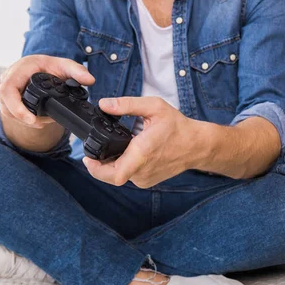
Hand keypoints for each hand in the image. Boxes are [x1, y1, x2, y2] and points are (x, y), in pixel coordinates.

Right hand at [0, 55, 94, 129]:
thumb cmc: (50, 66)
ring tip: (45, 119)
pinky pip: (12, 113)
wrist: (42, 69)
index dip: (17, 107)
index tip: (32, 119)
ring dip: (27, 119)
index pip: (8, 89)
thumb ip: (77, 71)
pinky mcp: (8, 100)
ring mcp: (6, 91)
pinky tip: (39, 119)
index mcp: (20, 69)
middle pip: (7, 104)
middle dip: (23, 117)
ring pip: (9, 111)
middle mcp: (9, 79)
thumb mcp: (65, 65)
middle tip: (41, 123)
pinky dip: (26, 119)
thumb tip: (90, 80)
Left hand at [83, 97, 199, 187]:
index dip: (96, 170)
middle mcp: (142, 170)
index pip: (113, 174)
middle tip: (93, 152)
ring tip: (115, 147)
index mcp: (142, 153)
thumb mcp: (154, 107)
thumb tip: (105, 103)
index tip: (88, 158)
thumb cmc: (178, 127)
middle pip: (111, 175)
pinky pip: (129, 176)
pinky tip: (128, 153)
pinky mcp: (148, 181)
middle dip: (99, 164)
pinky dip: (124, 165)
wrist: (197, 145)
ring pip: (119, 175)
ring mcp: (145, 178)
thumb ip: (127, 104)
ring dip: (113, 163)